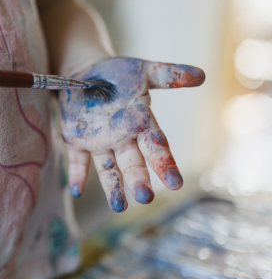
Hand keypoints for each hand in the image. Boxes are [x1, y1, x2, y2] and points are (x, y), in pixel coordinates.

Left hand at [59, 57, 204, 211]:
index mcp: (141, 124)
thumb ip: (169, 75)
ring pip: (108, 169)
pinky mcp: (76, 140)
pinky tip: (76, 190)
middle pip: (133, 163)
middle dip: (139, 180)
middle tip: (145, 198)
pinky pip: (77, 160)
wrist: (86, 71)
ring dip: (113, 187)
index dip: (164, 164)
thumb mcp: (143, 71)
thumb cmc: (118, 74)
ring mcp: (99, 142)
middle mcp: (122, 138)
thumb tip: (202, 75)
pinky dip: (77, 174)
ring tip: (119, 207)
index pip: (155, 147)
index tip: (175, 183)